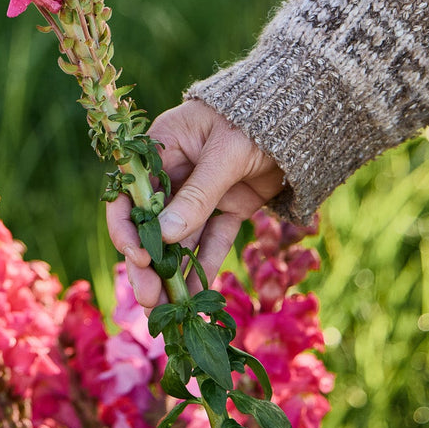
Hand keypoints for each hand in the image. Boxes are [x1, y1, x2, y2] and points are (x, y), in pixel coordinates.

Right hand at [106, 98, 285, 306]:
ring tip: (169, 313)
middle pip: (152, 223)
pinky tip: (198, 298)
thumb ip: (197, 195)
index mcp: (161, 148)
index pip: (130, 192)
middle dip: (148, 264)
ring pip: (180, 239)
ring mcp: (201, 192)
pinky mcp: (228, 206)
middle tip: (149, 300)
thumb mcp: (225, 154)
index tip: (138, 257)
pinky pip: (213, 239)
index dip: (127, 226)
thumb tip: (163, 237)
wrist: (301, 115)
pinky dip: (205, 267)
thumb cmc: (255, 119)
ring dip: (173, 274)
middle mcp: (174, 172)